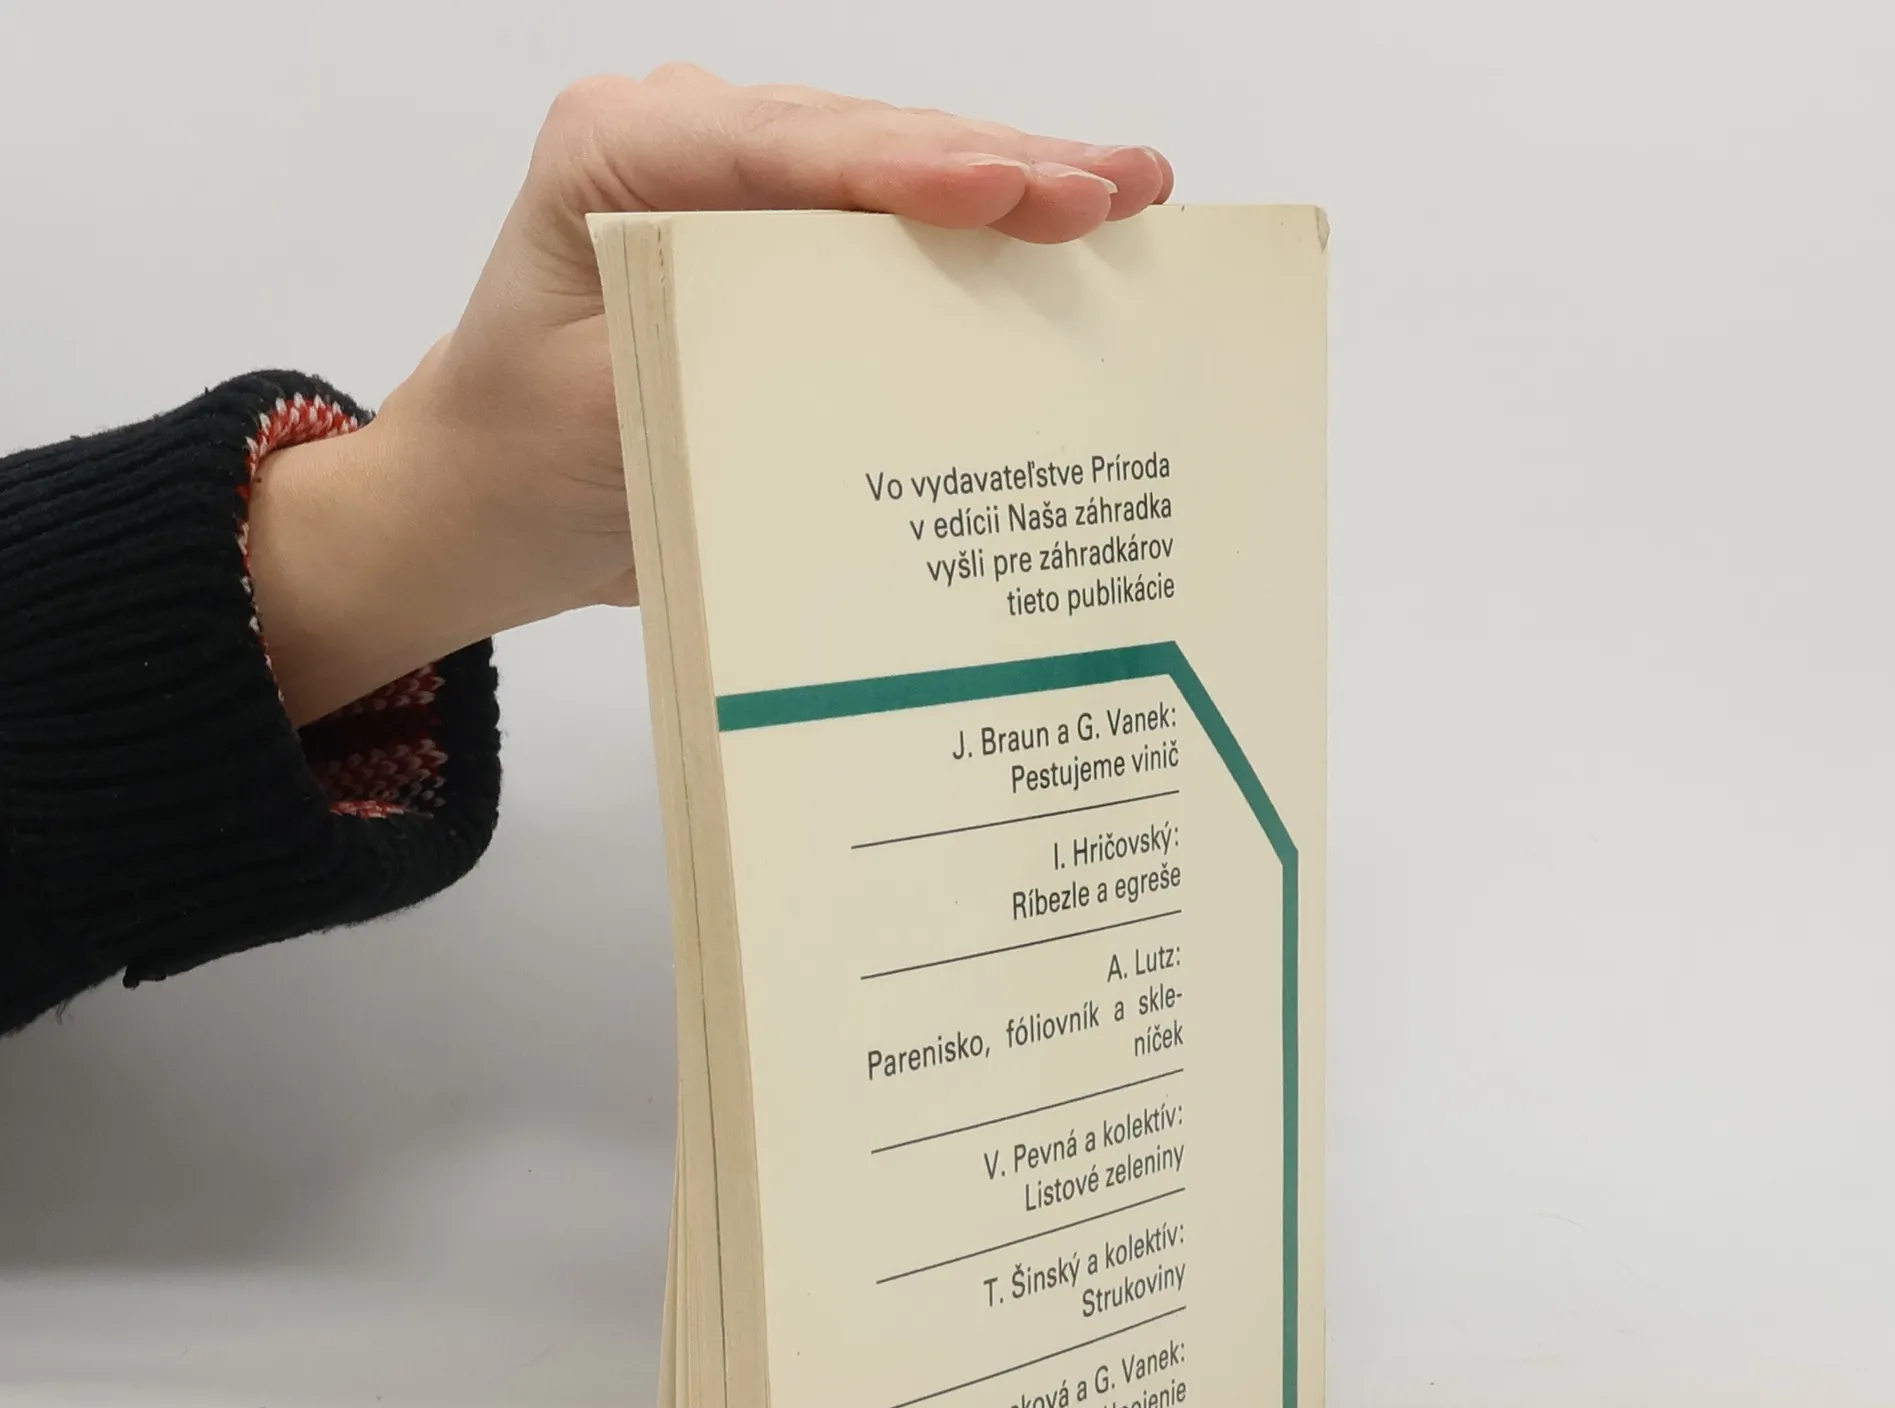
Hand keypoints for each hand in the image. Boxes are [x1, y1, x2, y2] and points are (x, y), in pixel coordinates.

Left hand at [250, 67, 1173, 725]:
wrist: (489, 503)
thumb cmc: (525, 458)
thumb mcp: (610, 412)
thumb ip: (718, 355)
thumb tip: (860, 349)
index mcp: (620, 150)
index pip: (791, 148)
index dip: (916, 168)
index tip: (1020, 189)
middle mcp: (683, 142)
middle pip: (862, 141)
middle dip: (998, 164)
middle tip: (1119, 191)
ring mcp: (737, 186)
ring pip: (891, 169)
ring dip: (1010, 183)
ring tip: (1128, 193)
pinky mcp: (777, 245)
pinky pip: (884, 226)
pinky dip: (974, 238)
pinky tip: (1062, 229)